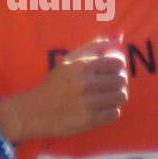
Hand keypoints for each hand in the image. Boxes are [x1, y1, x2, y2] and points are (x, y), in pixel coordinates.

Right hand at [0, 35, 128, 142]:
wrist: (36, 110)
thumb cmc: (56, 83)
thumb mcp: (69, 60)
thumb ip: (94, 47)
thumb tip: (119, 38)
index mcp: (80, 66)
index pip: (117, 63)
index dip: (118, 66)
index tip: (112, 70)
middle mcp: (85, 84)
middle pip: (121, 80)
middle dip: (118, 82)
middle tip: (109, 84)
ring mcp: (87, 104)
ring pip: (121, 97)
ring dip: (116, 96)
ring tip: (106, 96)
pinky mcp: (89, 120)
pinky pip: (115, 113)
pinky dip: (111, 110)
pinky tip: (100, 108)